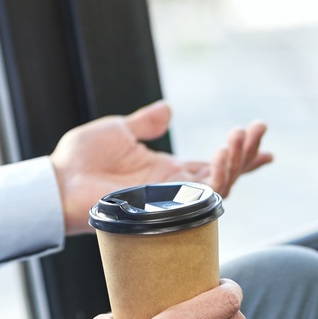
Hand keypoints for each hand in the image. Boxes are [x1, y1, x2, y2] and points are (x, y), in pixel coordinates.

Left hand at [51, 101, 272, 234]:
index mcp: (166, 172)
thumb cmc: (80, 160)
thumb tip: (169, 109)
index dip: (238, 153)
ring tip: (242, 136)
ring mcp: (171, 200)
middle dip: (246, 153)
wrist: (57, 182)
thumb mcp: (119, 130)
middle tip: (260, 128)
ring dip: (236, 161)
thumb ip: (146, 123)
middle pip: (224, 175)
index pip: (211, 165)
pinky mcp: (164, 209)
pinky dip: (219, 176)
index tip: (259, 136)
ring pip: (219, 186)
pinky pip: (202, 197)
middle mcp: (174, 189)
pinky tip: (225, 153)